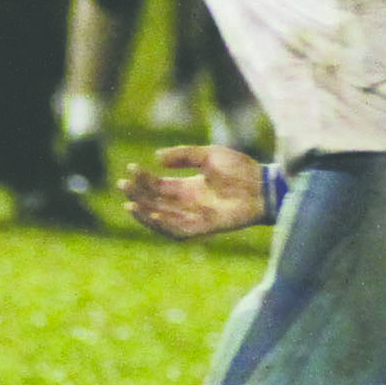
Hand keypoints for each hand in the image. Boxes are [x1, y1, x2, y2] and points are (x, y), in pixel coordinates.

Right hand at [119, 143, 264, 238]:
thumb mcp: (208, 154)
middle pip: (156, 202)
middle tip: (121, 185)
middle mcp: (189, 204)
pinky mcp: (204, 227)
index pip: (159, 186)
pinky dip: (163, 225)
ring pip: (163, 218)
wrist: (264, 185)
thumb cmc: (241, 168)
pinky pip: (178, 230)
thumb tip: (157, 157)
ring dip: (145, 213)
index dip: (144, 178)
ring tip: (129, 204)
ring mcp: (196, 216)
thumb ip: (184, 155)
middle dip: (138, 195)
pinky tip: (152, 215)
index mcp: (189, 187)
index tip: (130, 168)